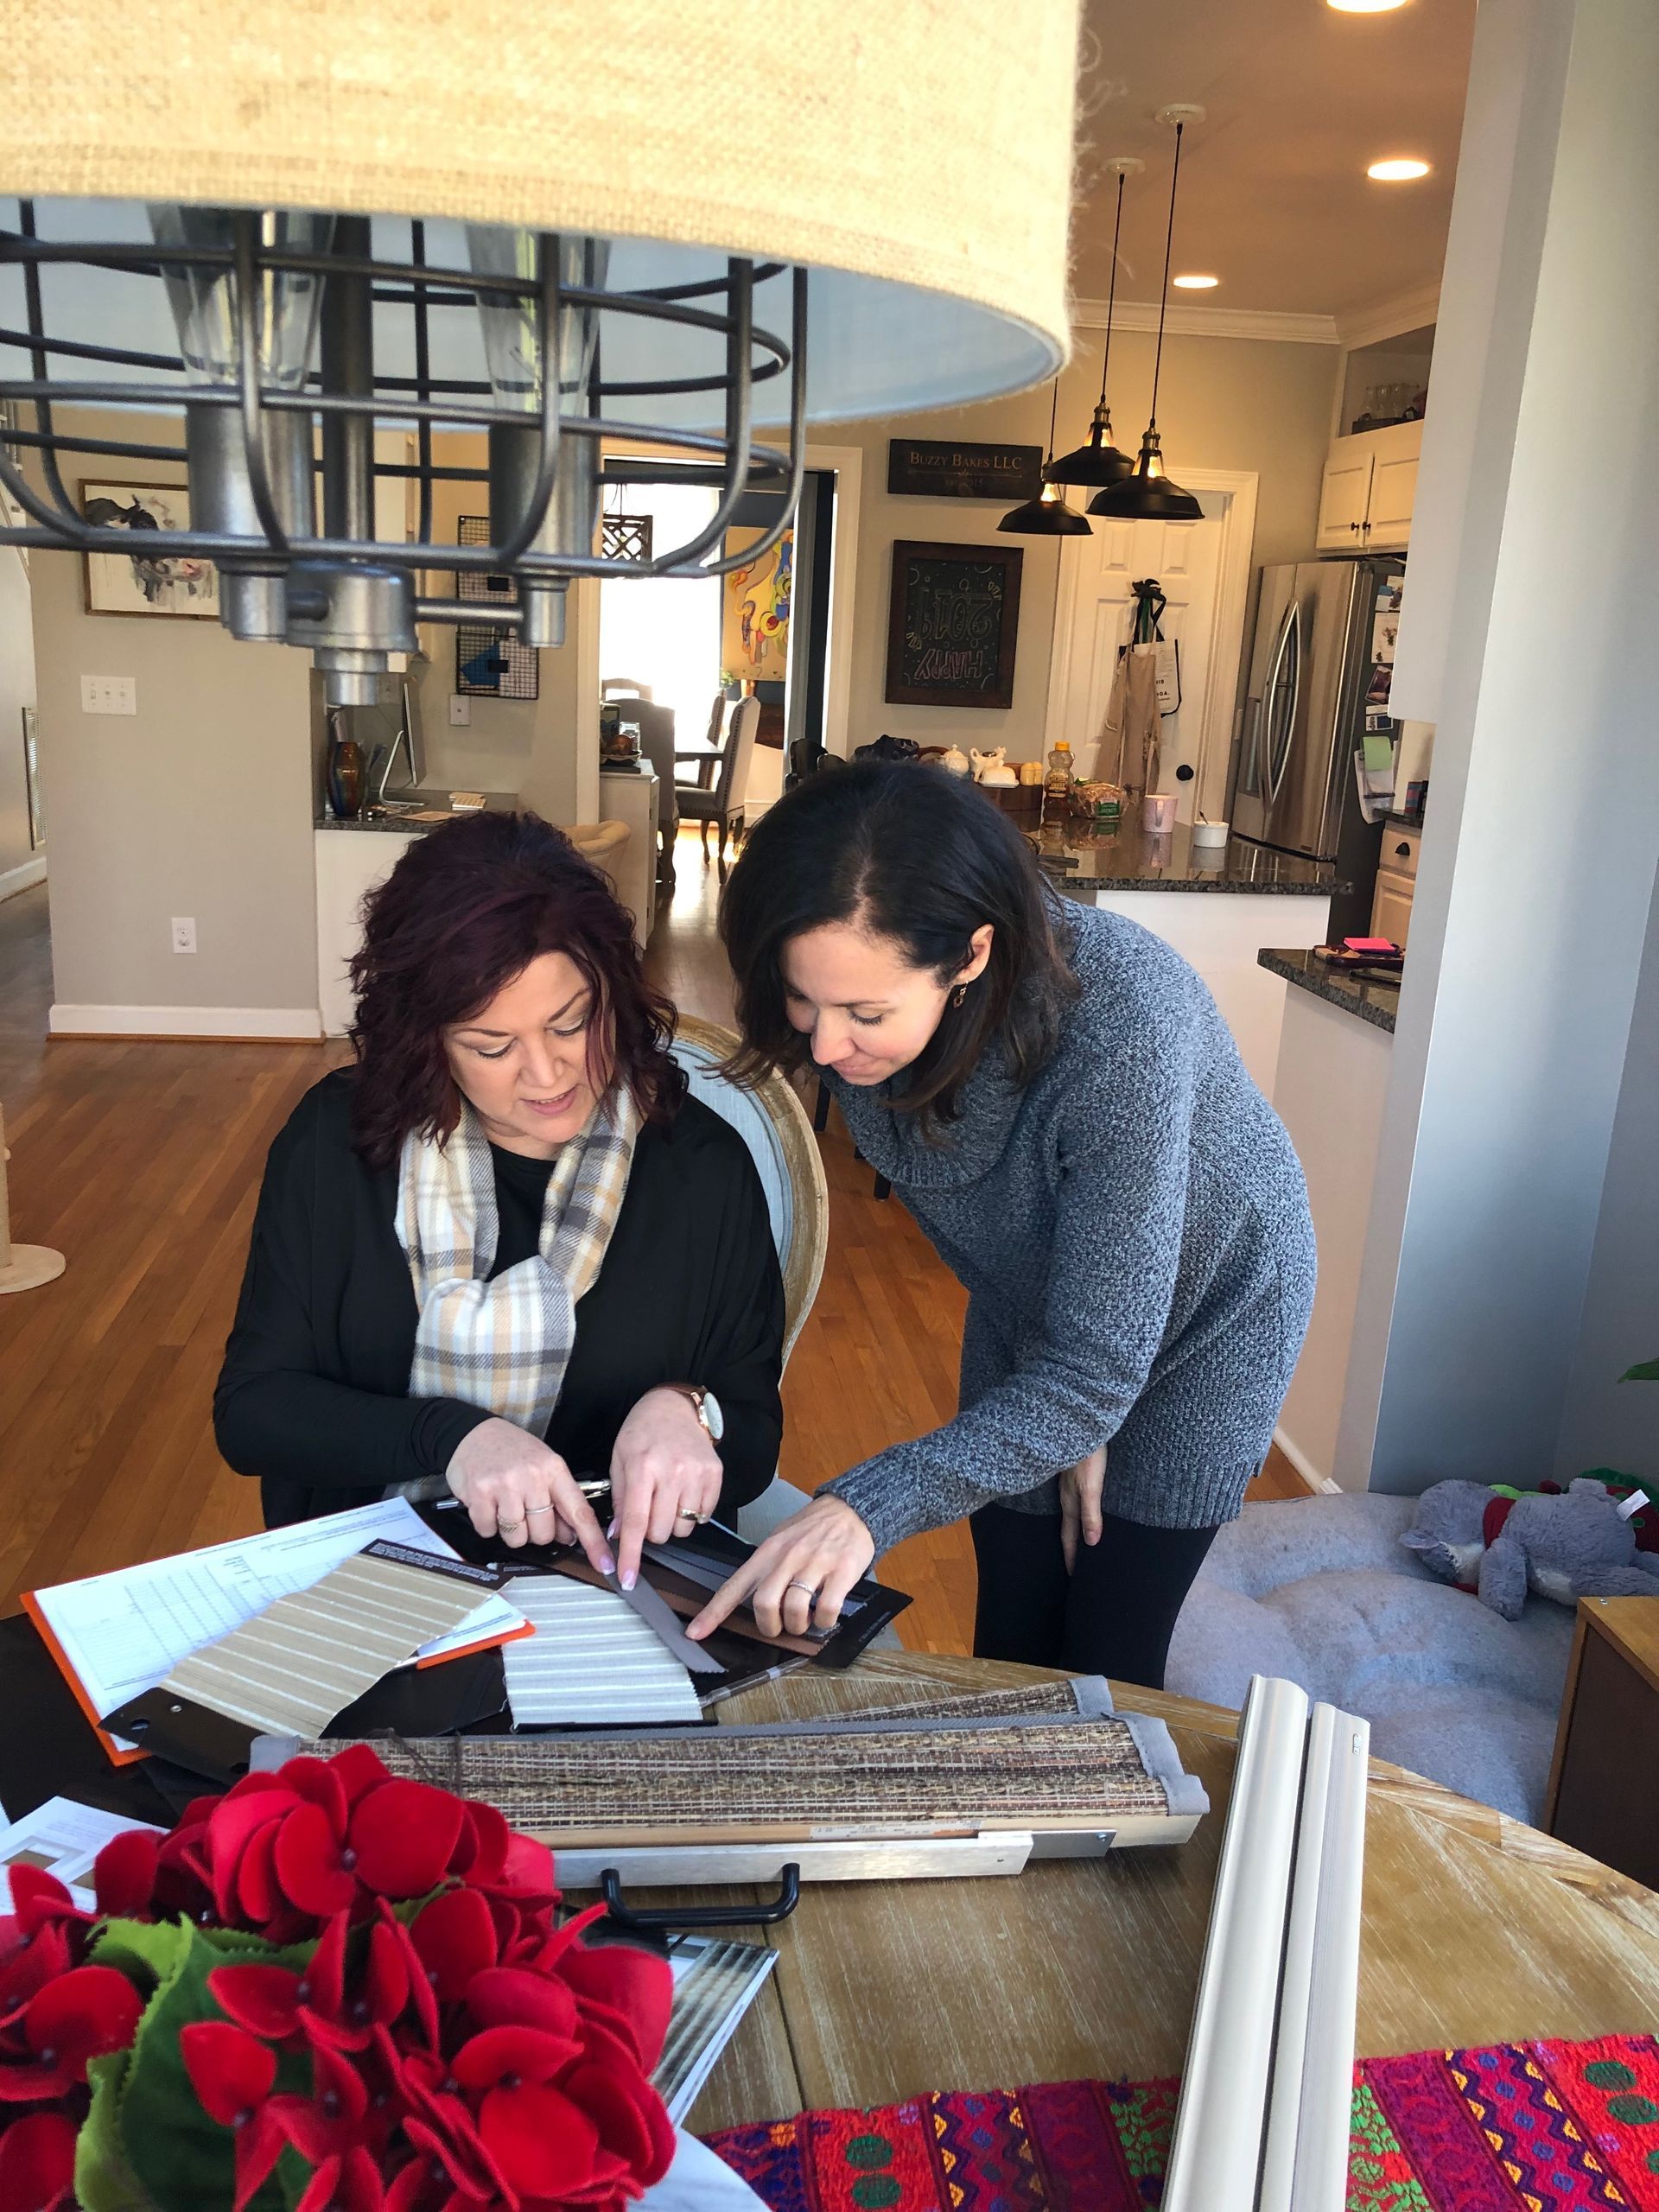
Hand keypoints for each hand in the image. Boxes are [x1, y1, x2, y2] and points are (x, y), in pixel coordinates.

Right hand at [446, 1416, 614, 1571]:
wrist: (471, 1433)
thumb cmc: (511, 1450)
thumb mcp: (543, 1465)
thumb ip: (558, 1499)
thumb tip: (570, 1535)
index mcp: (554, 1469)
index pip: (580, 1512)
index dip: (593, 1541)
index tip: (605, 1563)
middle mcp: (532, 1477)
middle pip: (544, 1533)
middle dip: (535, 1531)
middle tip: (525, 1511)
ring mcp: (505, 1486)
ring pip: (517, 1537)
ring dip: (510, 1530)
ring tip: (505, 1506)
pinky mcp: (480, 1494)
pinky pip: (489, 1531)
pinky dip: (487, 1525)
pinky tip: (488, 1505)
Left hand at [608, 1387, 724, 1589]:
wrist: (675, 1407)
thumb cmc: (642, 1432)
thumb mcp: (619, 1460)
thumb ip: (619, 1500)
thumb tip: (618, 1536)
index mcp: (642, 1467)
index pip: (636, 1522)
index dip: (631, 1555)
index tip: (627, 1579)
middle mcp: (672, 1472)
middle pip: (661, 1532)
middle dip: (650, 1532)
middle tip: (648, 1510)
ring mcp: (697, 1474)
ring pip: (683, 1529)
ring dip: (671, 1523)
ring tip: (666, 1499)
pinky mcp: (715, 1475)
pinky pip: (702, 1516)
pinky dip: (690, 1514)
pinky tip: (683, 1493)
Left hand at [686, 1495, 874, 1641]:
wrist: (851, 1508)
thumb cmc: (813, 1527)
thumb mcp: (780, 1539)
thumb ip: (765, 1567)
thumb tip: (751, 1599)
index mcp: (767, 1552)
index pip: (734, 1586)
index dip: (713, 1613)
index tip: (696, 1633)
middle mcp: (787, 1557)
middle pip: (764, 1603)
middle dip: (770, 1626)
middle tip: (780, 1627)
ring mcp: (815, 1563)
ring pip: (794, 1608)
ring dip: (798, 1625)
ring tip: (805, 1620)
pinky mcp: (841, 1571)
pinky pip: (827, 1608)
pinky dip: (824, 1621)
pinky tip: (825, 1616)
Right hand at [1059, 1446, 1106, 1573]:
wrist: (1081, 1423)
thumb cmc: (1088, 1454)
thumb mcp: (1091, 1486)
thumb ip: (1091, 1513)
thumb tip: (1091, 1543)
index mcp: (1070, 1502)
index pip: (1069, 1537)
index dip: (1072, 1557)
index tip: (1073, 1577)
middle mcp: (1067, 1495)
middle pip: (1068, 1527)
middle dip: (1071, 1547)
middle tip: (1074, 1566)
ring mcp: (1069, 1483)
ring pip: (1071, 1512)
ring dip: (1075, 1530)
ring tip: (1080, 1543)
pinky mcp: (1075, 1472)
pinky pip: (1076, 1499)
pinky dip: (1079, 1512)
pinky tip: (1085, 1509)